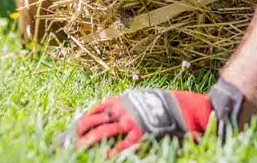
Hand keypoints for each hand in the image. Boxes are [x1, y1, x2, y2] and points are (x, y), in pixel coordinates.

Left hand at [61, 80, 244, 155]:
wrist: (189, 109)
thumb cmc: (168, 105)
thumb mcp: (144, 100)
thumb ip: (128, 108)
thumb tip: (112, 116)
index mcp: (122, 100)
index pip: (95, 111)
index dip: (81, 122)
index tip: (71, 131)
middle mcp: (123, 109)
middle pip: (93, 122)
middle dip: (78, 134)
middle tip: (67, 143)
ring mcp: (131, 122)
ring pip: (102, 133)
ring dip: (87, 142)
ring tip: (76, 150)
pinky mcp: (140, 135)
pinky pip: (120, 146)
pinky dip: (108, 152)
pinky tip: (100, 157)